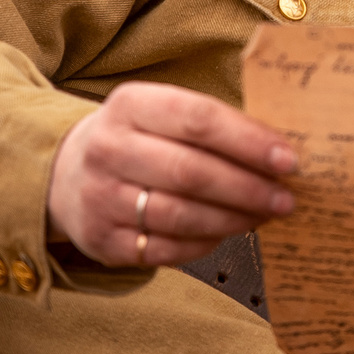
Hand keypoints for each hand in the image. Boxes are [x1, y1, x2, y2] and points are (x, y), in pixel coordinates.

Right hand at [47, 82, 297, 267]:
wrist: (64, 174)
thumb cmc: (137, 139)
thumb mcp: (160, 112)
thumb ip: (212, 125)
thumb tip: (279, 152)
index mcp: (130, 105)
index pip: (198, 119)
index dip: (248, 141)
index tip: (289, 159)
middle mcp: (108, 149)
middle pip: (191, 172)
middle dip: (248, 188)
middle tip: (286, 198)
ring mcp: (100, 197)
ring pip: (180, 215)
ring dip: (232, 219)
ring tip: (264, 215)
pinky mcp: (101, 240)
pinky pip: (165, 249)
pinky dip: (205, 244)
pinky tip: (227, 233)